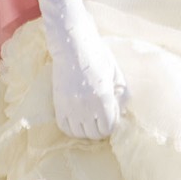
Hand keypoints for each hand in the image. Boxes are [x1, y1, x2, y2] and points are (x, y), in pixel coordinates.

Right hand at [49, 13, 125, 139]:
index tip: (112, 114)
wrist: (72, 45)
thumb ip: (122, 94)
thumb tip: (122, 111)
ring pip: (80, 133)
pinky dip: (73, 128)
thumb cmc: (97, 56)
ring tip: (90, 118)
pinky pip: (65, 127)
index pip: (109, 128)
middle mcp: (86, 106)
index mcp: (103, 98)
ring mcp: (70, 106)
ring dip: (87, 129)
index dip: (112, 123)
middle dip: (101, 128)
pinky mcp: (58, 104)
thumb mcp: (116, 73)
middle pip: (95, 134)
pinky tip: (78, 119)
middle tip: (102, 117)